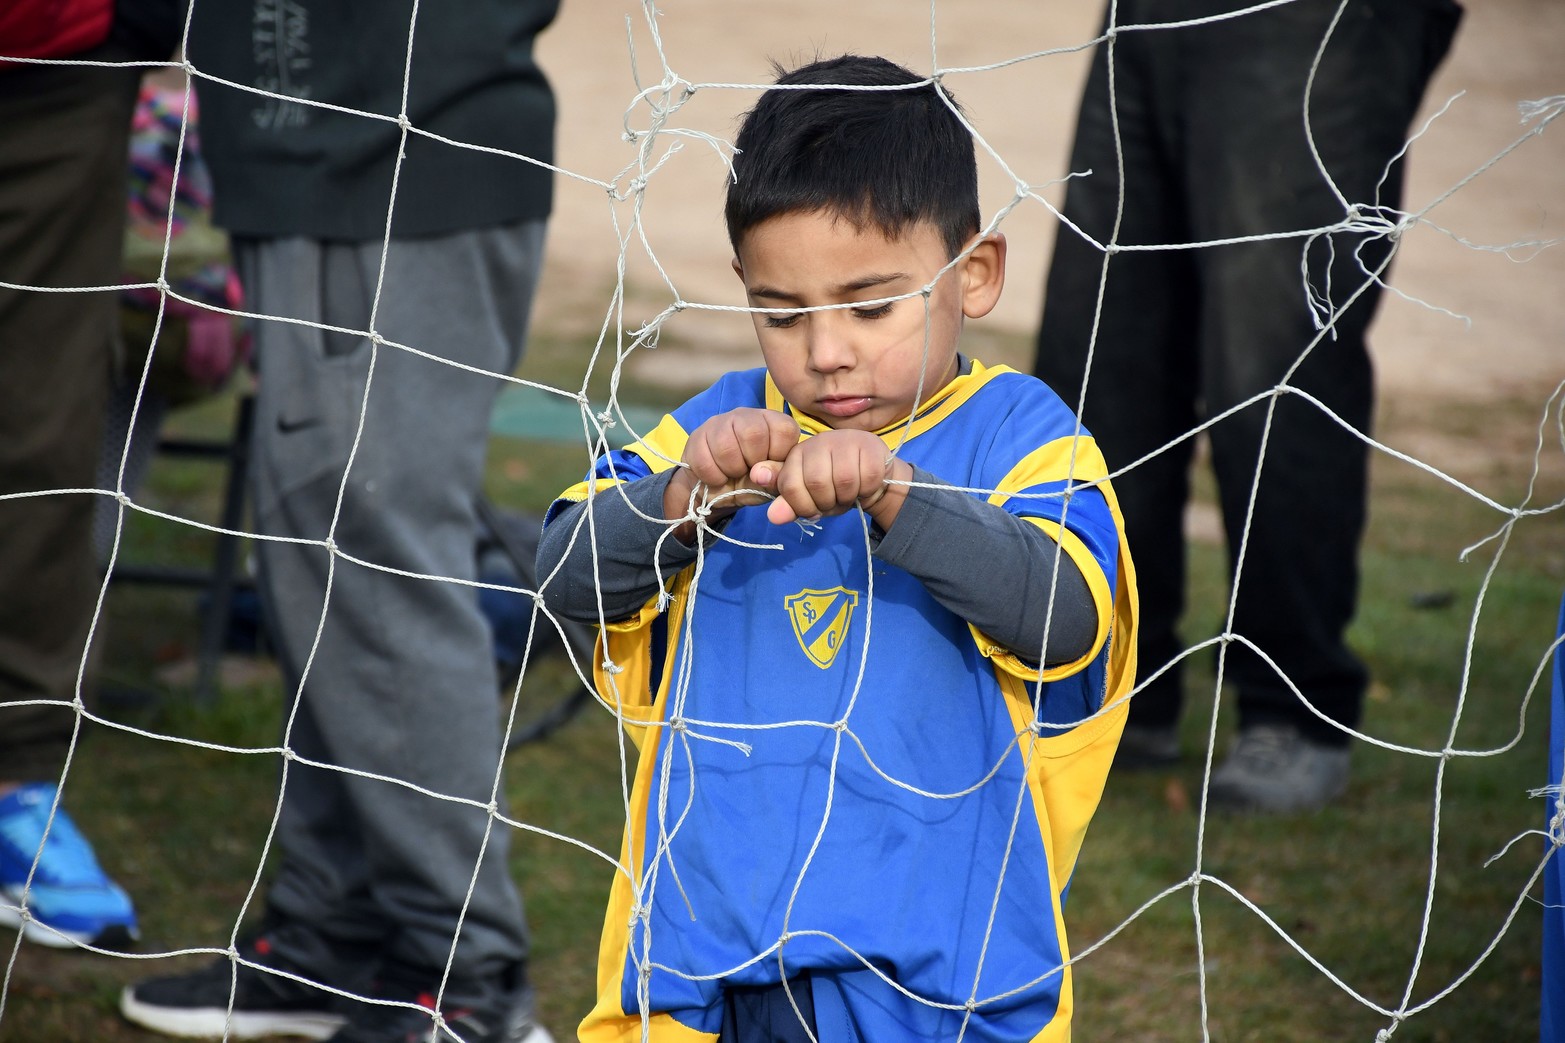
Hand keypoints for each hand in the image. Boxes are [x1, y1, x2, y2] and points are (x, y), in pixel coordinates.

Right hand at [665, 408, 799, 536]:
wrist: (719, 491)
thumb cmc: (753, 482)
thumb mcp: (772, 483)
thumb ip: (777, 475)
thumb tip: (761, 473)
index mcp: (773, 422)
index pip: (784, 429)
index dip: (778, 455)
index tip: (770, 466)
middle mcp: (747, 416)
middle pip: (753, 433)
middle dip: (752, 461)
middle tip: (749, 470)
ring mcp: (719, 422)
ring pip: (725, 445)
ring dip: (731, 469)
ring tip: (733, 473)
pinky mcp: (697, 435)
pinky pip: (703, 458)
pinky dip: (712, 476)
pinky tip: (717, 476)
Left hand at [761, 429, 910, 527]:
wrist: (870, 474)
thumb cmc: (834, 486)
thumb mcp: (809, 498)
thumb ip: (789, 505)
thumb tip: (773, 516)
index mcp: (797, 454)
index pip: (789, 485)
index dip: (802, 506)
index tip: (813, 509)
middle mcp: (818, 441)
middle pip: (816, 482)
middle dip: (826, 502)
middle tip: (834, 501)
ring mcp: (845, 439)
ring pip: (843, 480)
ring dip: (847, 497)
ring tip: (848, 494)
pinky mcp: (869, 444)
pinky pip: (867, 477)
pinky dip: (866, 490)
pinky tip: (864, 485)